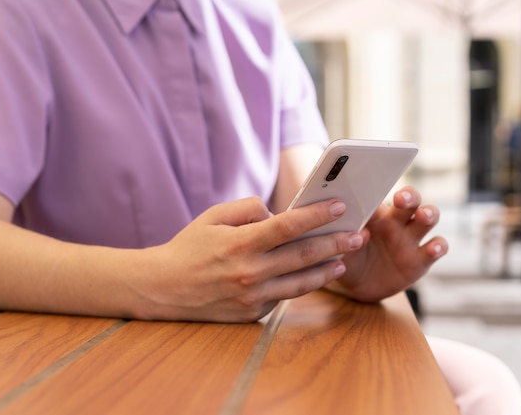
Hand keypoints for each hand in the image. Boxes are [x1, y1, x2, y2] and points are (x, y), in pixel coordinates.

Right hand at [132, 197, 363, 321]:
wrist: (163, 289)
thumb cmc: (188, 248)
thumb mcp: (212, 216)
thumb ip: (247, 209)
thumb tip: (277, 214)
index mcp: (239, 244)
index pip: (288, 226)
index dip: (317, 215)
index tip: (339, 207)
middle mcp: (249, 273)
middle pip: (303, 255)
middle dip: (335, 243)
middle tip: (358, 235)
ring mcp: (252, 297)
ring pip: (301, 283)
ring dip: (327, 271)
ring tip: (344, 260)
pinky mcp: (251, 314)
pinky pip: (282, 297)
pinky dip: (299, 285)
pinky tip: (312, 276)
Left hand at [328, 186, 447, 301]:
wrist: (358, 285)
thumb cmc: (348, 258)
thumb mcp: (341, 250)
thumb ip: (344, 239)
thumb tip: (354, 233)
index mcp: (373, 215)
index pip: (380, 196)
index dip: (378, 191)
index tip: (372, 191)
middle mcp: (395, 222)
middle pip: (410, 200)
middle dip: (409, 196)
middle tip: (402, 199)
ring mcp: (410, 239)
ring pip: (427, 218)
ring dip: (428, 213)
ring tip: (423, 216)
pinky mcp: (421, 259)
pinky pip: (436, 248)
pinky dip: (438, 246)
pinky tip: (433, 248)